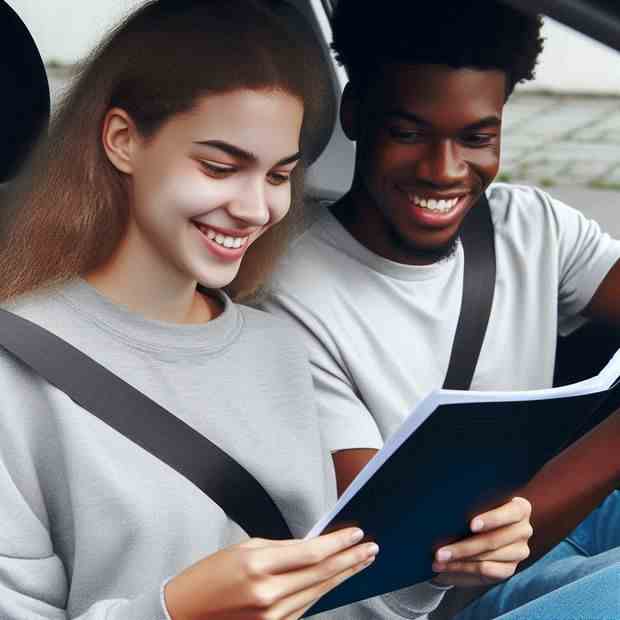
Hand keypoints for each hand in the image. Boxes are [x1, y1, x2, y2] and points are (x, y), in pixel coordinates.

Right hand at [164, 527, 378, 619]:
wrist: (185, 611)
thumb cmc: (209, 576)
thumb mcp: (244, 548)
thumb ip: (282, 548)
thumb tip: (314, 545)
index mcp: (258, 566)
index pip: (312, 552)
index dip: (339, 542)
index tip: (355, 533)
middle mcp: (267, 595)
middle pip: (321, 574)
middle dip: (350, 559)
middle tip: (370, 547)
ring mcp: (271, 617)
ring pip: (318, 592)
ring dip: (343, 576)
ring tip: (360, 562)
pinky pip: (305, 607)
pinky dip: (323, 592)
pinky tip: (335, 581)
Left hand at [431, 496, 531, 586]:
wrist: (471, 535)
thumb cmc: (471, 512)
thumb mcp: (473, 505)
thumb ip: (471, 504)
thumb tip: (448, 506)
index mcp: (519, 507)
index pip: (511, 513)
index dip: (492, 519)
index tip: (472, 525)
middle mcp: (524, 529)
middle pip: (494, 540)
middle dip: (464, 546)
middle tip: (440, 551)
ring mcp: (520, 551)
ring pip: (488, 557)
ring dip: (459, 559)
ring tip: (438, 559)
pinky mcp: (510, 568)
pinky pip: (487, 570)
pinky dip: (463, 568)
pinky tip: (447, 567)